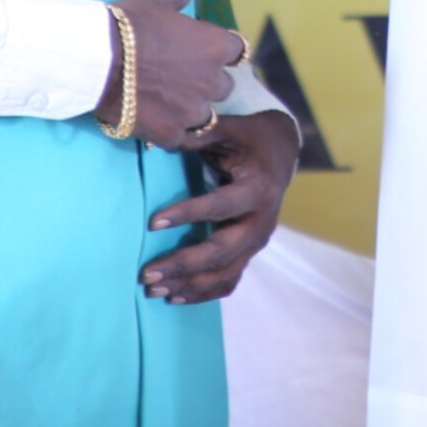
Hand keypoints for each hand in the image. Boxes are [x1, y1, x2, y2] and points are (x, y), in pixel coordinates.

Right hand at [97, 0, 253, 152]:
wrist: (98, 61)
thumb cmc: (129, 25)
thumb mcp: (155, 0)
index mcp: (215, 47)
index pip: (236, 51)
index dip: (219, 50)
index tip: (201, 49)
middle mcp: (212, 81)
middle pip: (223, 85)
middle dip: (207, 80)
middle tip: (179, 75)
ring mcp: (193, 111)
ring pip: (205, 114)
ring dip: (192, 107)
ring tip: (166, 100)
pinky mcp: (172, 134)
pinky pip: (183, 137)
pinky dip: (174, 130)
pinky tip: (158, 121)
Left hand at [141, 108, 298, 304]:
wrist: (281, 154)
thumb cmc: (249, 139)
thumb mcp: (229, 129)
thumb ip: (198, 134)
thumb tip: (159, 138)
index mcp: (258, 190)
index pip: (219, 207)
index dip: (187, 215)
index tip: (151, 223)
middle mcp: (261, 222)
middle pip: (221, 251)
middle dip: (183, 264)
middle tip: (146, 273)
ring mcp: (257, 242)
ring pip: (224, 274)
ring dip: (188, 285)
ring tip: (153, 289)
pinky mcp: (250, 253)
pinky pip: (228, 281)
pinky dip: (203, 293)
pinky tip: (175, 297)